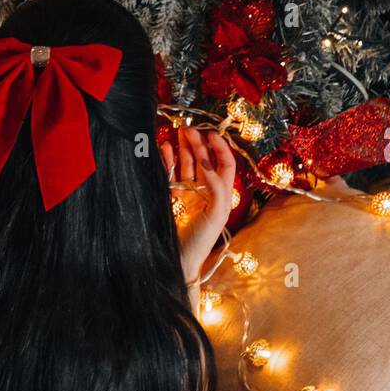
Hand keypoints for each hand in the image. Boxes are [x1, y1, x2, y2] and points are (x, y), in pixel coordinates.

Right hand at [159, 128, 236, 286]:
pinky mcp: (170, 196)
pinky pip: (170, 172)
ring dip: (183, 147)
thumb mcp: (216, 216)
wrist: (179, 261)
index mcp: (221, 194)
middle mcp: (205, 190)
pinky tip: (164, 147)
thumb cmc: (201, 242)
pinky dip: (167, 159)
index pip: (224, 164)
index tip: (211, 134)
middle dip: (198, 143)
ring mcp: (187, 192)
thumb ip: (217, 189)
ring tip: (179, 131)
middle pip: (204, 160)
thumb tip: (209, 165)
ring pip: (187, 163)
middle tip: (189, 129)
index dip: (219, 148)